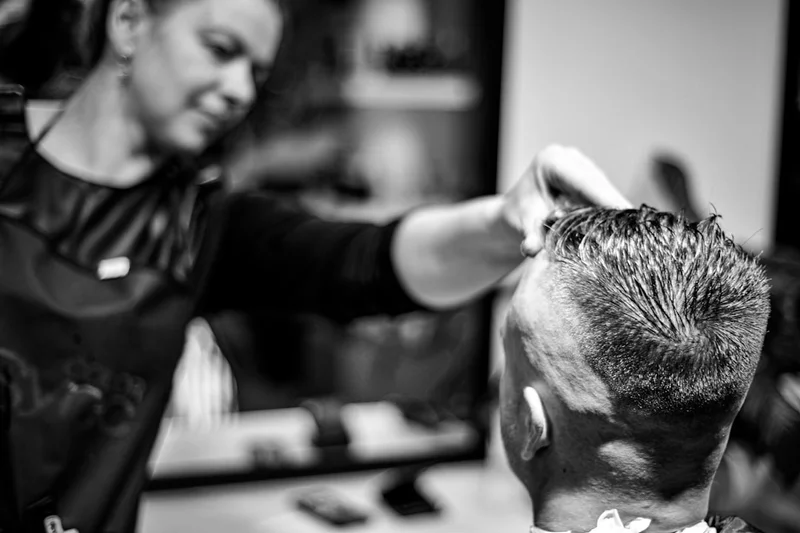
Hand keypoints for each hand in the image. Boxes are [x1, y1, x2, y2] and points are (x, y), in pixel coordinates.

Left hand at [502, 145, 630, 255]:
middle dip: (616, 207)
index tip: (626, 213)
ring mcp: (584, 167)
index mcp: (552, 161)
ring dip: (617, 212)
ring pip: (607, 190)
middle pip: (600, 185)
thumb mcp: (521, 224)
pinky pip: (607, 196)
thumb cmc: (518, 213)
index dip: (606, 197)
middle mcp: (572, 159)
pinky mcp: (592, 179)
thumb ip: (528, 236)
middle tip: (635, 231)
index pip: (584, 181)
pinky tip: (623, 230)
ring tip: (631, 233)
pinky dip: (613, 213)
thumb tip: (530, 250)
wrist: (517, 210)